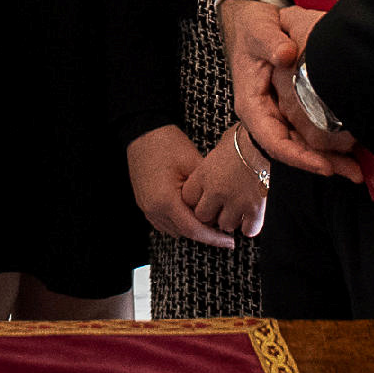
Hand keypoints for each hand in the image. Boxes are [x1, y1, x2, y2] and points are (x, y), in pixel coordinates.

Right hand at [127, 125, 230, 247]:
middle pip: (184, 233)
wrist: (143, 131)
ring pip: (174, 230)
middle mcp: (153, 209)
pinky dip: (180, 222)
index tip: (230, 241)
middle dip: (205, 234)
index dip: (214, 238)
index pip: (193, 229)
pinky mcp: (145, 203)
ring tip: (211, 222)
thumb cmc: (167, 143)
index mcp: (165, 201)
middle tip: (225, 232)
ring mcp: (147, 207)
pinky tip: (193, 214)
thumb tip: (222, 207)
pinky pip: (165, 222)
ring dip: (192, 229)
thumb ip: (206, 191)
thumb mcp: (193, 165)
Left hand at [184, 124, 270, 240]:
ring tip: (239, 208)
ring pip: (225, 225)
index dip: (196, 199)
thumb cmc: (246, 138)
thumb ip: (212, 165)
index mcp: (204, 174)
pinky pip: (248, 229)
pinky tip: (252, 216)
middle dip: (211, 213)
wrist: (269, 140)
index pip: (188, 199)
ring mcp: (236, 201)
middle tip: (221, 206)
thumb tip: (211, 170)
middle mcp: (216, 191)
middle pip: (203, 216)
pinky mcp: (256, 209)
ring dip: (232, 219)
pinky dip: (250, 225)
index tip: (204, 197)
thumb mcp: (221, 147)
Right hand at [221, 0, 360, 180]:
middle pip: (293, 149)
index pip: (273, 141)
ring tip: (359, 170)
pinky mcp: (293, 109)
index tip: (323, 166)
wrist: (253, 24)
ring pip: (304, 144)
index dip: (298, 157)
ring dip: (331, 158)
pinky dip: (331, 142)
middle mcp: (266, 115)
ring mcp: (281, 114)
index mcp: (252, 105)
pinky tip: (354, 148)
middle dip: (323, 164)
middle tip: (353, 173)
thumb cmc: (253, 29)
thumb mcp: (259, 31)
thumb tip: (285, 54)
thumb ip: (270, 41)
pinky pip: (311, 131)